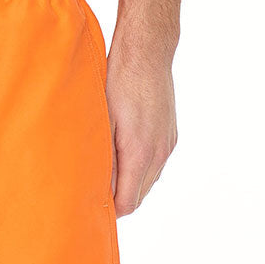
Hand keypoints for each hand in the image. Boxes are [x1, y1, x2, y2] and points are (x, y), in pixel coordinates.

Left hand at [105, 44, 177, 217]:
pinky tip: (124, 155)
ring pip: (148, 181)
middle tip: (95, 191)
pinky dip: (141, 168)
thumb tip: (98, 190)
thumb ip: (103, 160)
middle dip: (119, 199)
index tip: (93, 206)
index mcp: (140, 154)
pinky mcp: (171, 136)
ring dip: (130, 183)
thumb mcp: (103, 123)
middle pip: (139, 196)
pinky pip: (156, 165)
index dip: (110, 210)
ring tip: (108, 172)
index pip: (128, 203)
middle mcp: (159, 153)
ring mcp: (168, 145)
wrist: (147, 52)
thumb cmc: (118, 83)